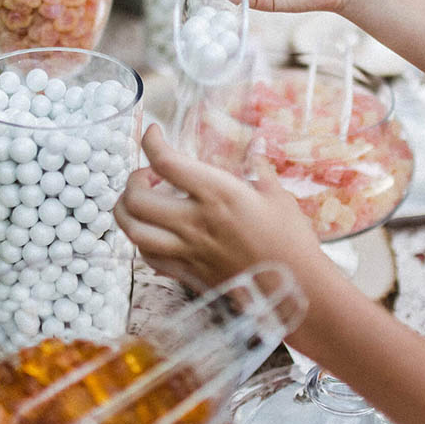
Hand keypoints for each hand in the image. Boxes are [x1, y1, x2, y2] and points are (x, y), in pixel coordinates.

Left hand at [114, 124, 321, 289]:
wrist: (298, 290)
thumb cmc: (292, 241)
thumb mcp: (277, 195)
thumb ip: (259, 167)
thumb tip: (256, 143)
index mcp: (218, 194)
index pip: (166, 162)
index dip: (151, 142)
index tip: (155, 133)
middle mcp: (195, 222)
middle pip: (137, 199)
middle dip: (132, 180)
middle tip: (147, 175)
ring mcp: (188, 251)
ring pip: (134, 231)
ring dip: (126, 211)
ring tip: (139, 201)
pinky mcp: (188, 274)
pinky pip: (149, 257)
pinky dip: (141, 240)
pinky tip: (154, 231)